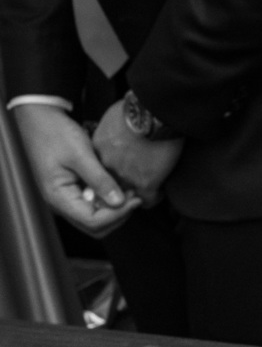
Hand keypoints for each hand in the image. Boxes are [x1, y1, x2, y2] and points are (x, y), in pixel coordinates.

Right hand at [11, 104, 141, 237]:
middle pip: (95, 226)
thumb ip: (99, 179)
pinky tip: (119, 187)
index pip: (93, 221)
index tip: (135, 199)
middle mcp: (61, 202)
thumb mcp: (81, 154)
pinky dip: (108, 201)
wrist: (40, 120)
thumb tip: (119, 202)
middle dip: (118, 215)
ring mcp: (67, 198)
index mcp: (59, 197)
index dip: (117, 214)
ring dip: (114, 209)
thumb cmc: (55, 133)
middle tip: (134, 197)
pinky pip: (93, 205)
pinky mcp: (72, 191)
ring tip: (129, 191)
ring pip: (95, 218)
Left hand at [92, 100, 182, 207]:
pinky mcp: (146, 183)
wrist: (154, 113)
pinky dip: (156, 197)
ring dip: (138, 194)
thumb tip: (119, 127)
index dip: (111, 172)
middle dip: (122, 186)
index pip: (100, 169)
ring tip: (149, 187)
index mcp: (99, 150)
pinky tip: (161, 190)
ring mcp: (126, 177)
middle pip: (112, 186)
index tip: (120, 171)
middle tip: (133, 184)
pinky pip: (150, 200)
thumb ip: (112, 128)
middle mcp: (108, 167)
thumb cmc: (136, 108)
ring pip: (129, 196)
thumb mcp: (113, 116)